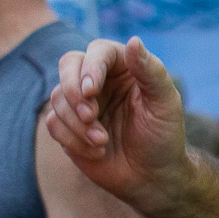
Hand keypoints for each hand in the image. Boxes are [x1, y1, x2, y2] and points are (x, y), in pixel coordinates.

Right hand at [46, 38, 191, 210]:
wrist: (152, 177)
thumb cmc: (164, 137)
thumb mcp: (165, 103)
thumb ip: (151, 71)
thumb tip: (133, 40)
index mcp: (124, 66)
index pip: (98, 51)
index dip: (90, 67)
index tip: (91, 91)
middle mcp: (99, 79)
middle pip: (68, 64)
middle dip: (73, 90)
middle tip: (90, 116)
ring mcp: (81, 102)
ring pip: (58, 96)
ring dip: (77, 123)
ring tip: (103, 141)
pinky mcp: (68, 126)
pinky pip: (53, 123)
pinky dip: (72, 138)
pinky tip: (97, 151)